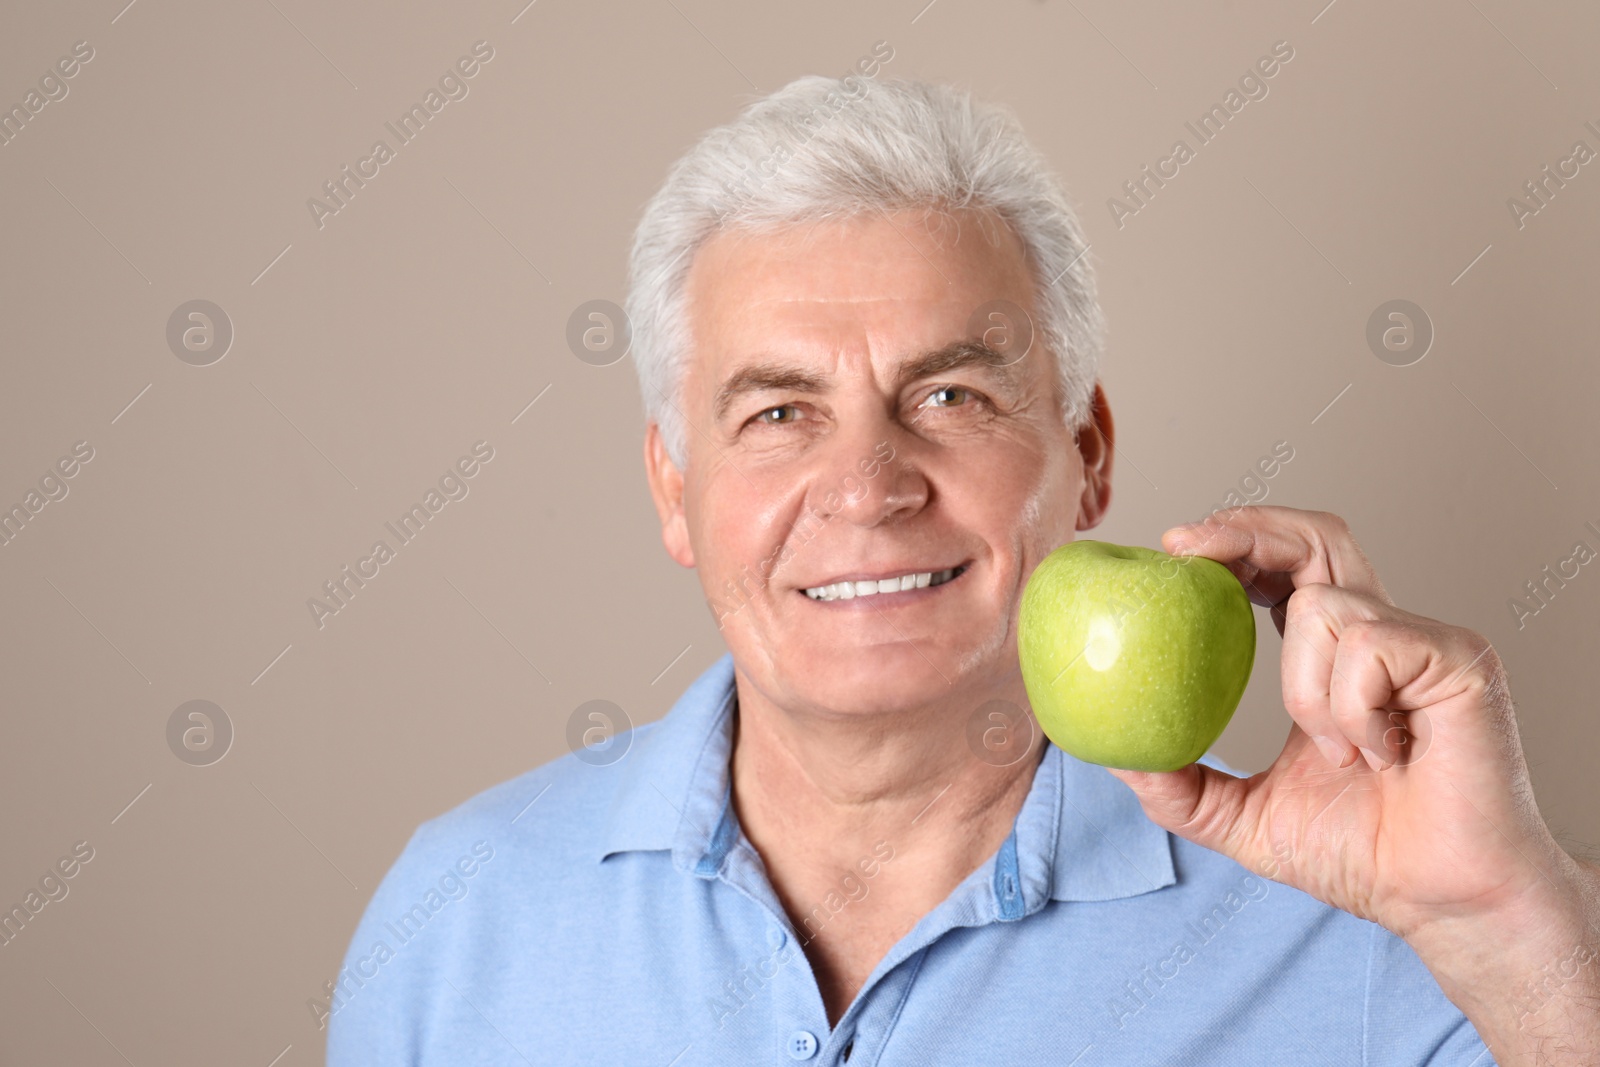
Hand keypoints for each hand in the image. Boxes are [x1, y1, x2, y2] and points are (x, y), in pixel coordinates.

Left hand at [1103, 505, 1598, 1063]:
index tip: (1173, 548)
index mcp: (1335, 656)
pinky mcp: (1459, 660)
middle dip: (1247, 529)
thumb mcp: (1243, 818)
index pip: (1285, 567)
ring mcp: (1424, 641)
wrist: (1441, 903)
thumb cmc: (1365, 857)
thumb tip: (1111, 755)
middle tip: (1183, 549)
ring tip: (1342, 753)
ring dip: (1306, 690)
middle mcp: (1382, 633)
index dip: (1235, 541)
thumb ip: (1181, 785)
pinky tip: (1382, 754)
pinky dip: (1352, 706)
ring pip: (1325, 606)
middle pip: (1318, 537)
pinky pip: (1368, 647)